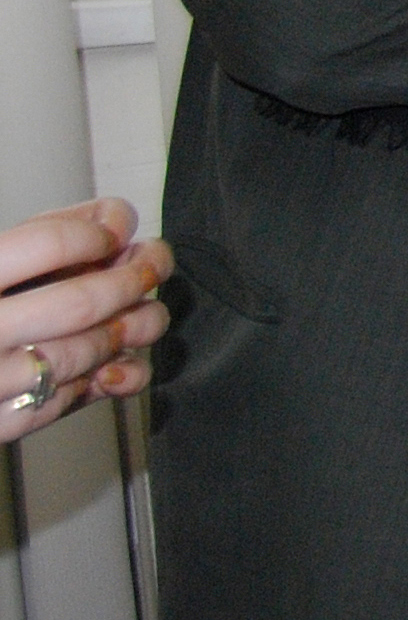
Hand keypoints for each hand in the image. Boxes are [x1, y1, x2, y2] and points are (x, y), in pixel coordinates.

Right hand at [0, 199, 171, 443]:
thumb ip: (43, 234)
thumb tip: (117, 217)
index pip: (46, 244)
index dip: (93, 234)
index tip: (114, 233)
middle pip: (78, 303)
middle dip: (130, 282)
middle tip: (152, 266)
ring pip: (79, 355)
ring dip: (121, 333)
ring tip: (132, 316)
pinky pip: (61, 402)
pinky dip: (92, 382)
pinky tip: (100, 366)